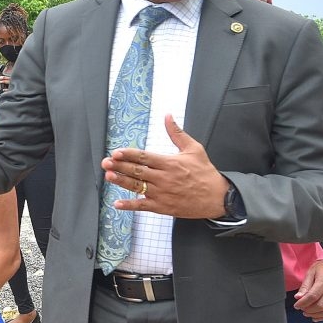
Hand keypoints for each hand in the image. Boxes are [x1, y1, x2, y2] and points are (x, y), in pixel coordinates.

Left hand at [102, 115, 229, 219]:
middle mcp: (164, 178)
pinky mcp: (162, 207)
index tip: (116, 152)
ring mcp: (162, 194)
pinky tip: (117, 203)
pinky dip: (130, 205)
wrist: (217, 197)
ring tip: (109, 176)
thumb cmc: (205, 172)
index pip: (144, 157)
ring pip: (137, 187)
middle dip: (120, 166)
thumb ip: (177, 133)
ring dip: (121, 182)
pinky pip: (143, 206)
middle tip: (106, 162)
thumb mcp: (194, 149)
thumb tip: (168, 116)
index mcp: (170, 163)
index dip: (128, 154)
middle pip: (137, 171)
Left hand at [293, 260, 322, 320]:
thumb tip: (298, 297)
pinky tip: (317, 316)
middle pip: (321, 305)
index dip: (303, 303)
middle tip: (302, 309)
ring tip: (308, 313)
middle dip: (309, 310)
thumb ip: (305, 286)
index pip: (313, 296)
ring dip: (316, 315)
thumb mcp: (311, 272)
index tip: (297, 305)